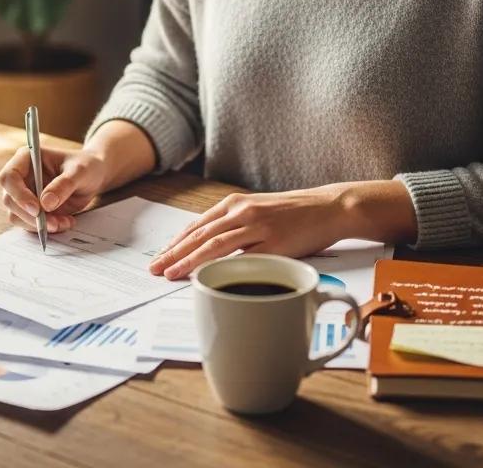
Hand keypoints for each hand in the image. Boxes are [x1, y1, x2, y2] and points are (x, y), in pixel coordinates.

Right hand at [0, 145, 107, 233]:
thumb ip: (64, 185)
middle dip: (31, 216)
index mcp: (27, 158)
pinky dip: (46, 228)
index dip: (18, 194)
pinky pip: (29, 224)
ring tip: (65, 221)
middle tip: (54, 223)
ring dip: (40, 225)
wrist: (92, 177)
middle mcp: (21, 176)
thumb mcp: (80, 171)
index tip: (37, 209)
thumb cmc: (85, 166)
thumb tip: (45, 204)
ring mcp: (24, 194)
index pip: (9, 176)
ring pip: (17, 216)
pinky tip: (65, 222)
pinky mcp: (31, 210)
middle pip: (10, 200)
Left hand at [148, 187, 348, 279]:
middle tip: (154, 269)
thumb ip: (234, 225)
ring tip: (171, 274)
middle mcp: (242, 212)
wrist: (328, 206)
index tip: (159, 256)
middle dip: (173, 253)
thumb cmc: (293, 213)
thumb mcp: (258, 211)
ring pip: (215, 245)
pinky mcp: (276, 243)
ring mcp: (258, 227)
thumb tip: (209, 246)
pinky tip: (209, 277)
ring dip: (189, 260)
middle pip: (199, 235)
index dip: (175, 242)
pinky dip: (224, 267)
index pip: (197, 225)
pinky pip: (244, 258)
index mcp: (235, 204)